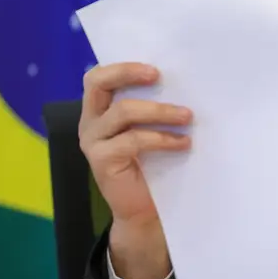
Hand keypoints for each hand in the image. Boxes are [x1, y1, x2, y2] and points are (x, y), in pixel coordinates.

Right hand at [79, 62, 192, 278]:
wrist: (146, 212)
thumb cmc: (153, 165)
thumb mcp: (151, 129)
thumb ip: (153, 106)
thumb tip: (183, 80)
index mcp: (99, 110)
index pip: (98, 77)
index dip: (123, 67)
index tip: (156, 67)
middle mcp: (90, 122)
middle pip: (97, 83)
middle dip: (127, 73)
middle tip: (158, 75)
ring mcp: (93, 141)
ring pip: (123, 111)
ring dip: (159, 111)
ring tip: (187, 117)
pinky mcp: (101, 161)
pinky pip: (132, 140)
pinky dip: (161, 138)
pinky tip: (183, 143)